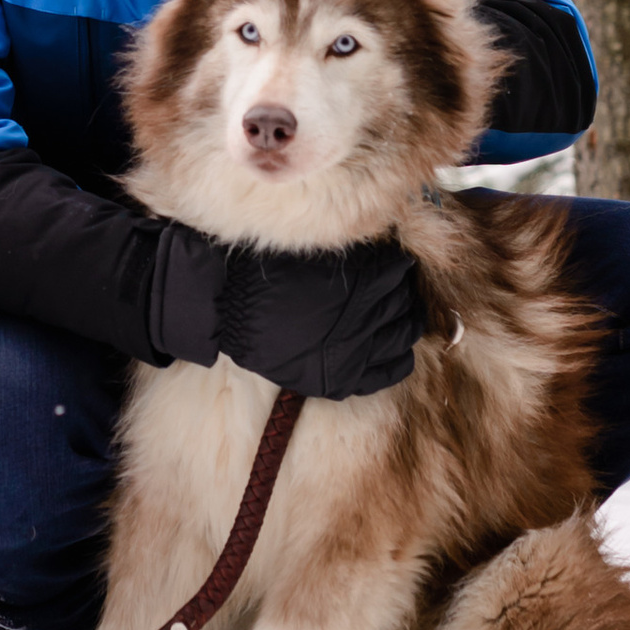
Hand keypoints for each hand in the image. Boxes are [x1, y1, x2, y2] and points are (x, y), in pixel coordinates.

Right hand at [148, 231, 424, 399]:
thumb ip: (353, 253)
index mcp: (359, 283)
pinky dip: (397, 359)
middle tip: (396, 285)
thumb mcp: (314, 250)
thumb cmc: (266, 270)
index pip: (398, 270)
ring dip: (405, 320)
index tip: (393, 260)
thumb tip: (386, 249)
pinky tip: (394, 348)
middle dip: (402, 290)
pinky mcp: (340, 380)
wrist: (225, 306)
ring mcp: (352, 354)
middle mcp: (362, 320)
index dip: (397, 263)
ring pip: (402, 335)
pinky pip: (387, 373)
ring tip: (398, 313)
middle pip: (402, 302)